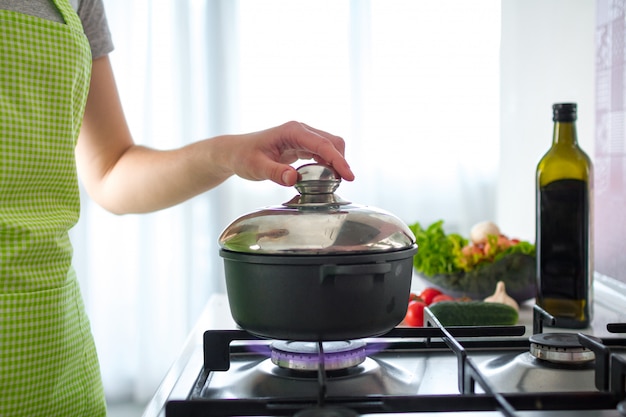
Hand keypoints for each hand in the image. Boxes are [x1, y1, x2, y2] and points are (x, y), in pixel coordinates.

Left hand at [226, 121, 354, 185]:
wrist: (234, 152)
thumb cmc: (243, 157)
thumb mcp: (257, 167)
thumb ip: (276, 173)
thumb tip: (294, 179)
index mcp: (292, 131)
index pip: (322, 144)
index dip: (338, 160)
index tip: (349, 176)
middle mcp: (300, 130)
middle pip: (332, 142)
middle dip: (341, 161)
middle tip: (343, 183)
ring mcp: (301, 137)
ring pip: (329, 146)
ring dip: (336, 162)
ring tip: (335, 182)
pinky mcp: (300, 145)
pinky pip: (321, 152)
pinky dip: (328, 163)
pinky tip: (326, 177)